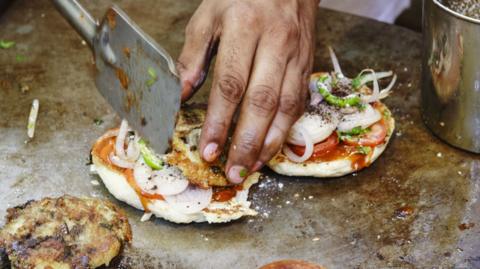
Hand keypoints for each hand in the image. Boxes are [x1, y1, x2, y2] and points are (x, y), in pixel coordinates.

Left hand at [177, 0, 317, 182]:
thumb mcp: (208, 16)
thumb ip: (193, 56)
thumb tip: (179, 95)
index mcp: (244, 27)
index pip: (231, 83)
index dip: (219, 121)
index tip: (209, 150)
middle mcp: (275, 43)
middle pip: (262, 102)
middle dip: (246, 142)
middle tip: (232, 172)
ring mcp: (295, 57)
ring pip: (285, 108)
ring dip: (268, 144)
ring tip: (251, 169)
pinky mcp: (306, 67)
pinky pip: (298, 104)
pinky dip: (284, 131)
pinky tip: (270, 149)